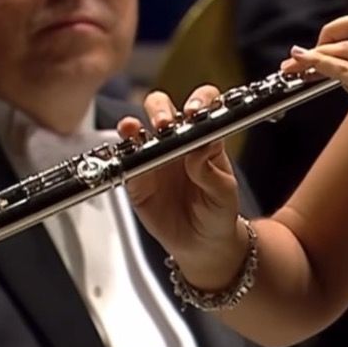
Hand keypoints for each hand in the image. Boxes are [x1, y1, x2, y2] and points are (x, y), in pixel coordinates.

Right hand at [119, 86, 244, 285]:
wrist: (202, 244)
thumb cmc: (218, 213)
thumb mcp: (224, 193)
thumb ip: (212, 172)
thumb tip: (201, 149)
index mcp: (205, 139)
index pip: (203, 106)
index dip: (198, 101)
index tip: (194, 111)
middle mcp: (178, 142)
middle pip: (164, 109)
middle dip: (160, 110)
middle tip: (164, 124)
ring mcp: (156, 158)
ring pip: (139, 129)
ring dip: (135, 124)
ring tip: (135, 130)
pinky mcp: (138, 179)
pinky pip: (127, 162)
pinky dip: (123, 154)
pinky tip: (126, 151)